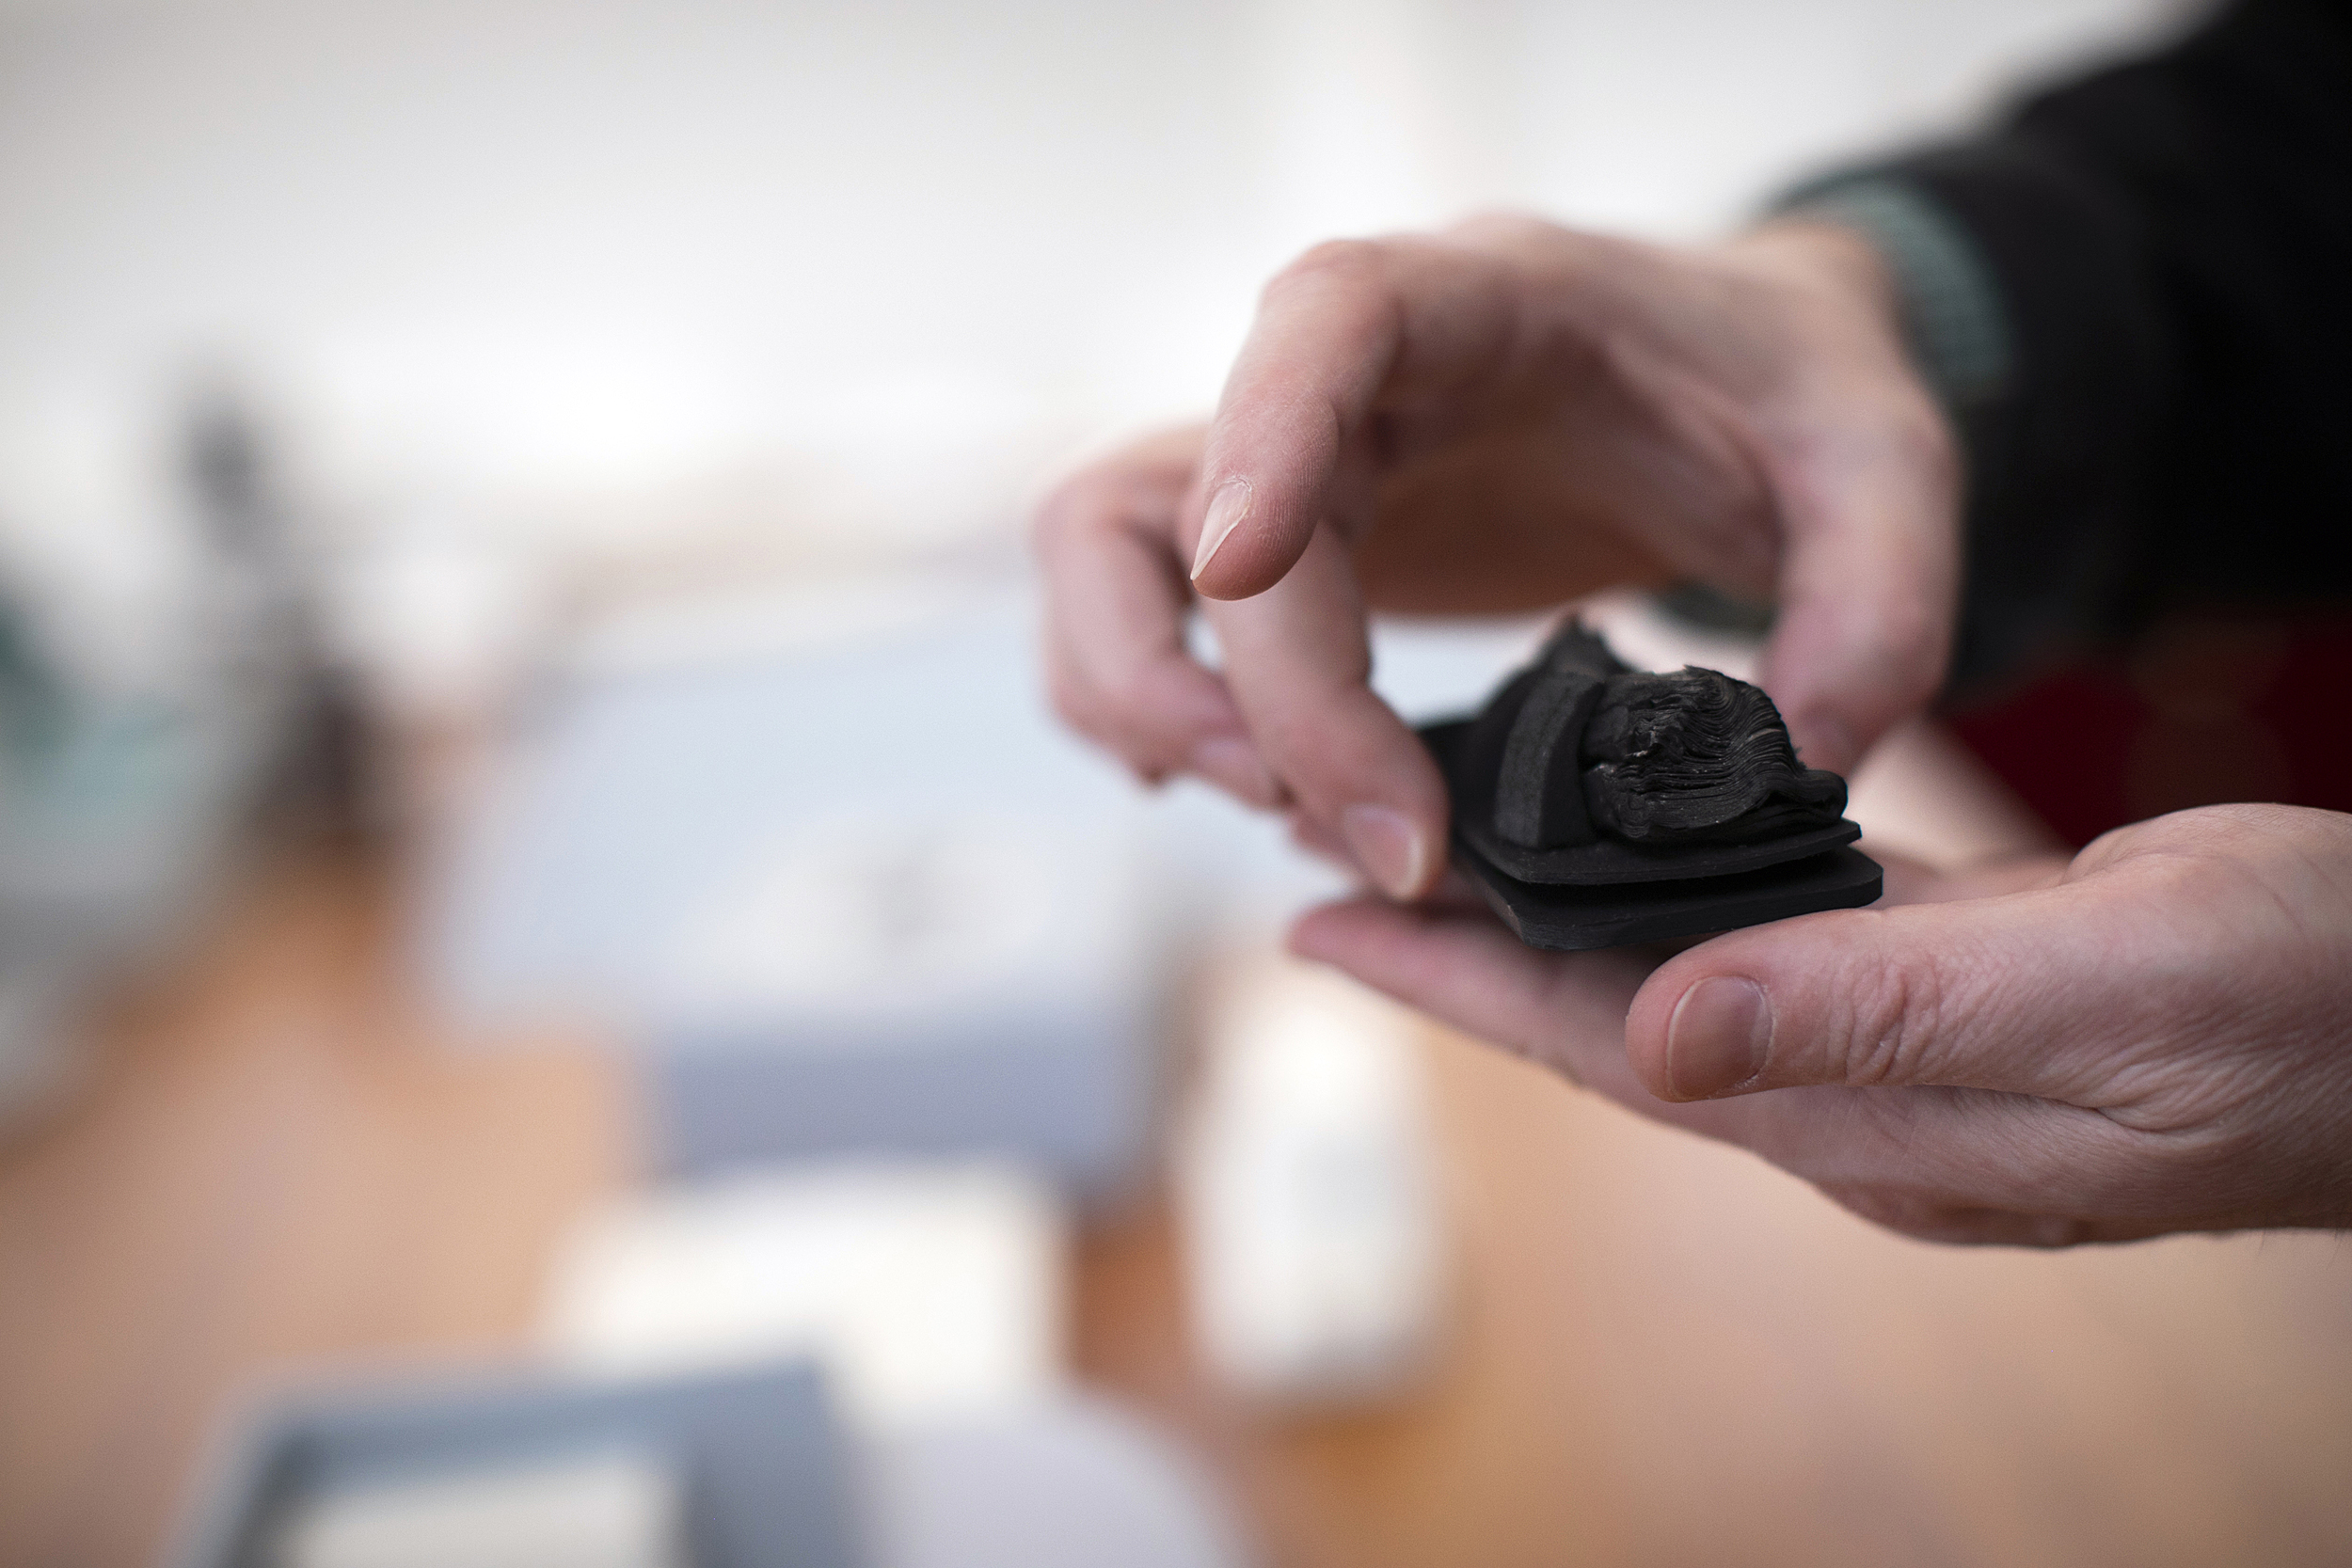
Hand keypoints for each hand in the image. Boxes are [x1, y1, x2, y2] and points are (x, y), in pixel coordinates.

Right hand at [1036, 214, 1956, 896]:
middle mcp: (1347, 376)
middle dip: (1233, 692)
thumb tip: (1788, 768)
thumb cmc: (1794, 396)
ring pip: (1100, 554)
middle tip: (1354, 830)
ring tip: (1299, 821)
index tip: (1244, 573)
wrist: (1741, 384)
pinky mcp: (1286, 547)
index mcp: (1480, 302)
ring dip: (1148, 705)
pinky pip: (1136, 614)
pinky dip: (1147, 715)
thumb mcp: (1888, 470)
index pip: (1320, 323)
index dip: (1258, 440)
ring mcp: (1294, 462)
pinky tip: (1257, 795)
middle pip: (1177, 502)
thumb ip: (1878, 605)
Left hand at [1291, 804, 2351, 1244]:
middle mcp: (1864, 1107)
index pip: (1614, 1050)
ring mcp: (1907, 1062)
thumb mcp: (2119, 986)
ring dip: (1556, 927)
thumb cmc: (2317, 1012)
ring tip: (1445, 854)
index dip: (1461, 990)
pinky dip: (1677, 903)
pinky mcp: (1953, 1005)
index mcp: (1877, 1120)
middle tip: (1333, 871)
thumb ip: (1889, 1013)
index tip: (1319, 924)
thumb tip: (1667, 1036)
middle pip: (1612, 1025)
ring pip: (1679, 985)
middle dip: (1470, 957)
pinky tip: (1634, 857)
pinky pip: (1770, 953)